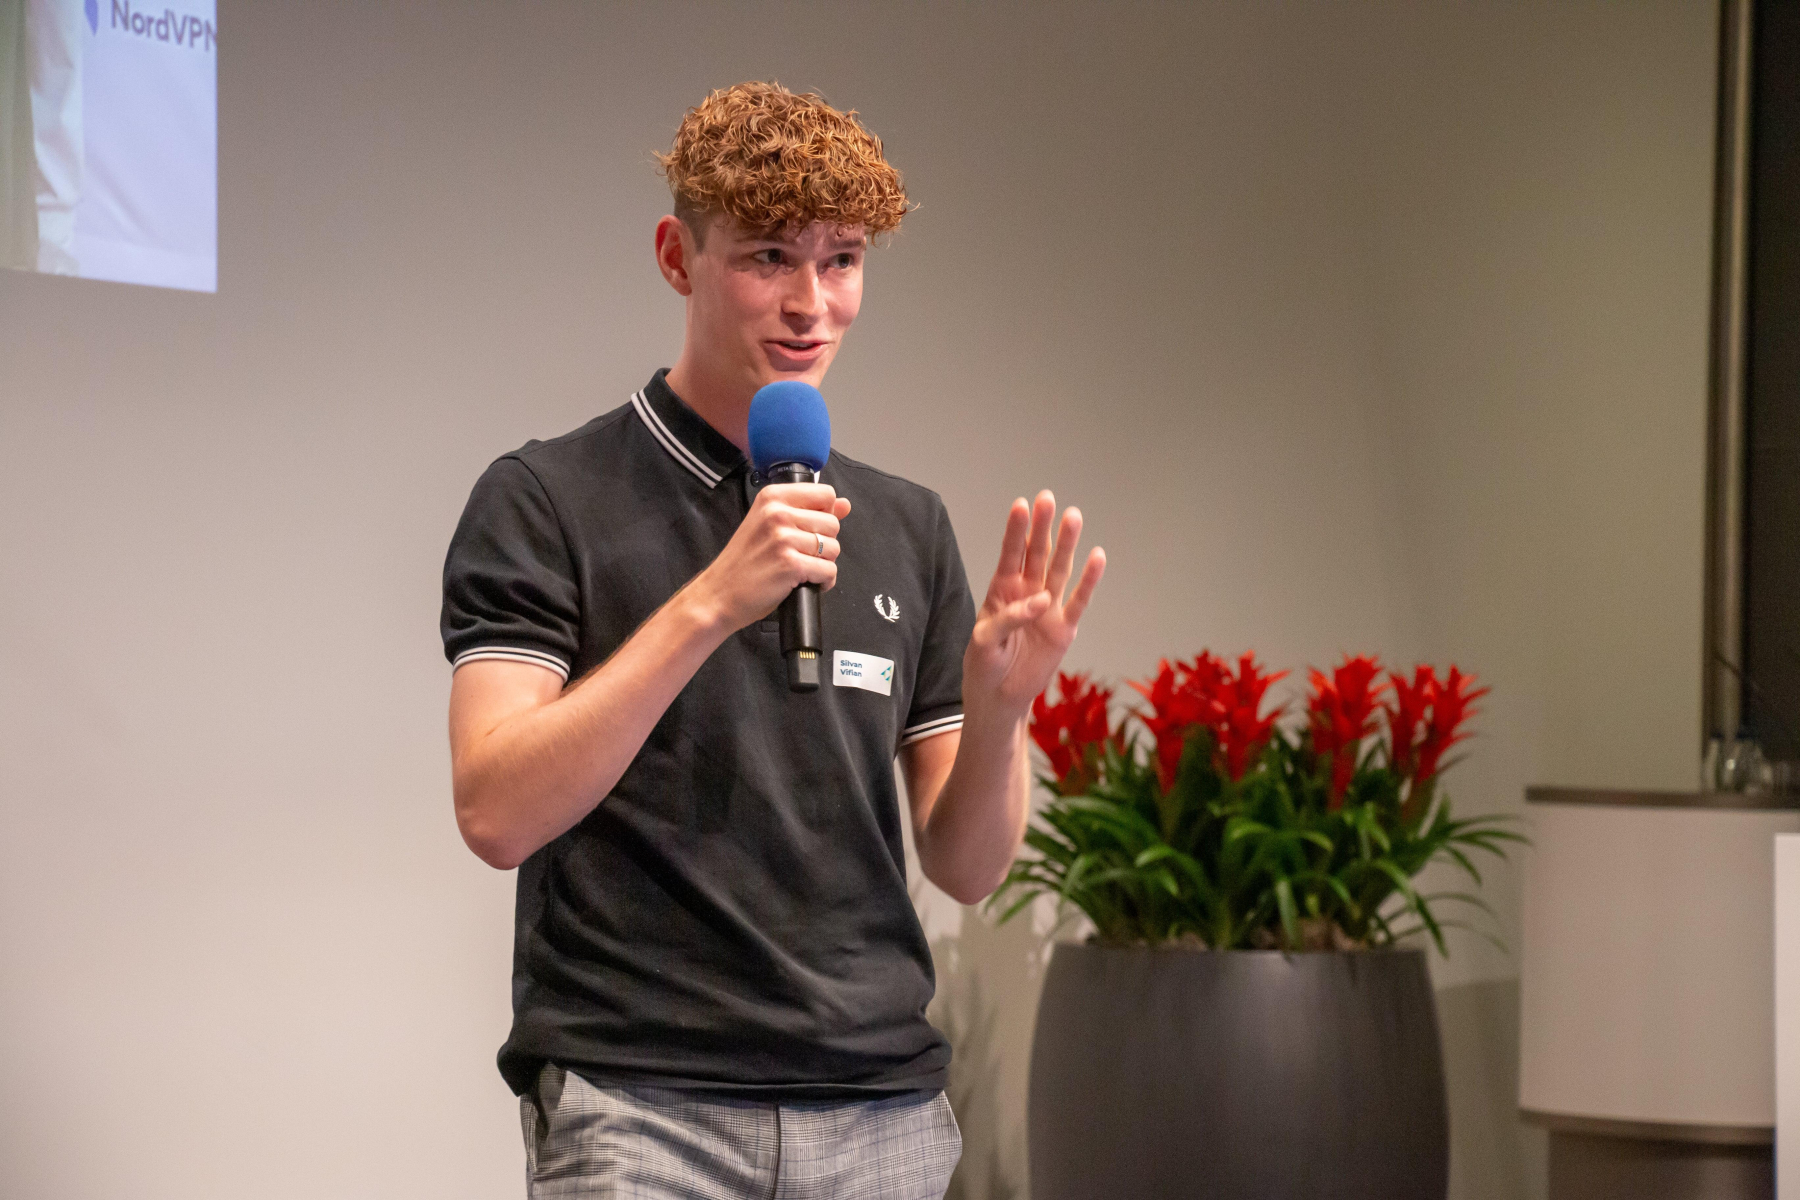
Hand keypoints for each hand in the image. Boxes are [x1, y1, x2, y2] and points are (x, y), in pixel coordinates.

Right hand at [691, 483, 851, 631]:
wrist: (719, 594)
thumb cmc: (744, 563)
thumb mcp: (770, 526)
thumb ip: (809, 512)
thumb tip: (844, 504)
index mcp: (773, 497)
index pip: (826, 494)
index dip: (825, 515)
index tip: (809, 530)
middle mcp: (778, 513)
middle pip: (833, 523)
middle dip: (825, 544)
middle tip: (801, 555)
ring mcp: (784, 538)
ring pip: (834, 548)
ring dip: (824, 564)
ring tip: (802, 569)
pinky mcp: (790, 564)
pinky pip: (829, 571)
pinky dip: (823, 582)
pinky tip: (805, 583)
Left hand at [964, 491, 1105, 719]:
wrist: (999, 698)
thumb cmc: (983, 666)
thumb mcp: (983, 642)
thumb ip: (1008, 619)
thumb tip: (1042, 602)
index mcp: (1001, 591)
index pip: (1009, 554)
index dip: (1016, 530)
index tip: (1021, 504)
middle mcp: (1026, 593)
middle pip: (1037, 554)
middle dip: (1042, 527)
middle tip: (1048, 499)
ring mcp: (1048, 609)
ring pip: (1059, 570)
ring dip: (1067, 544)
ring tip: (1073, 516)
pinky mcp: (1064, 629)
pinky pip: (1078, 601)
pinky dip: (1089, 581)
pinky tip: (1097, 556)